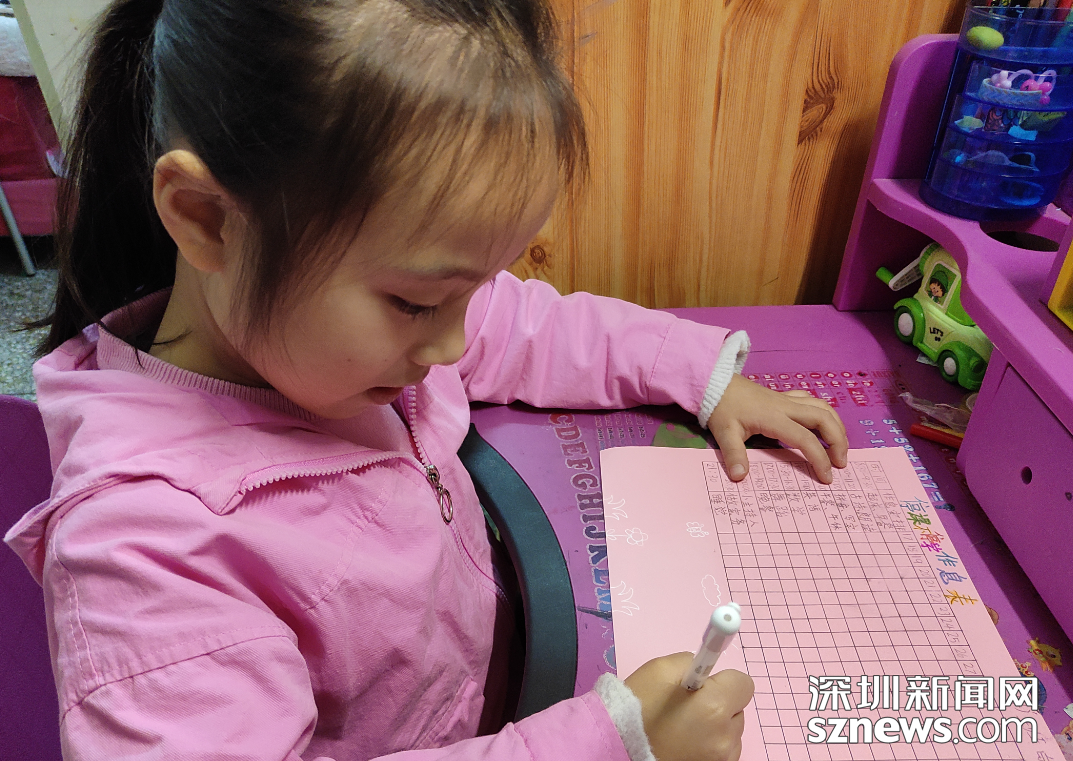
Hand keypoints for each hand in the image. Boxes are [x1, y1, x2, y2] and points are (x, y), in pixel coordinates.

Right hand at [624, 652, 752, 760]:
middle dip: (719, 702)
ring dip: (716, 725)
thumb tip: (705, 667)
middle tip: (688, 706)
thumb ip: (691, 662)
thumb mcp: (660, 669)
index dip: (722, 680)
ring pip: (731, 731)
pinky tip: (687, 743)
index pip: (743, 683)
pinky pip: (724, 750)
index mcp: (716, 706)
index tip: (703, 685)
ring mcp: (723, 758)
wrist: (620, 748)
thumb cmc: (638, 708)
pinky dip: (710, 744)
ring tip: (684, 727)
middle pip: (737, 708)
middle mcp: (726, 736)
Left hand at [706, 374, 847, 483]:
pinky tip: (824, 424)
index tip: (827, 477)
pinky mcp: (784, 397)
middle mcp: (786, 406)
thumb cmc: (720, 407)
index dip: (819, 458)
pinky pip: (812, 401)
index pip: (805, 439)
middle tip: (841, 463)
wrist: (715, 381)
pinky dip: (824, 413)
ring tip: (840, 446)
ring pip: (822, 407)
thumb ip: (734, 454)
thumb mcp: (724, 432)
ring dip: (836, 425)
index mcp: (774, 417)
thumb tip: (739, 477)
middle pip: (824, 418)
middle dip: (839, 440)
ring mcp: (787, 400)